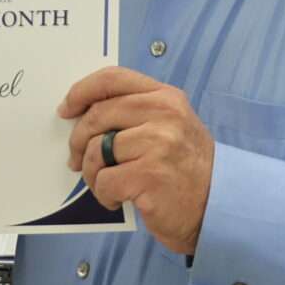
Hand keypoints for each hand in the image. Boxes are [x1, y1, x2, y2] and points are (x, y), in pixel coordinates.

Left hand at [61, 67, 215, 257]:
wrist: (218, 206)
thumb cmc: (186, 168)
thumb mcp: (170, 126)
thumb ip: (135, 113)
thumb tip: (83, 113)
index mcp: (165, 97)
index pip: (112, 78)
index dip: (82, 91)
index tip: (66, 109)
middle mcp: (164, 115)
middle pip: (98, 115)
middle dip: (78, 141)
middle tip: (77, 160)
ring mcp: (158, 145)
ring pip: (96, 151)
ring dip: (92, 173)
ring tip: (107, 184)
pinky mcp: (149, 177)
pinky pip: (104, 181)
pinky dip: (104, 195)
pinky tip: (119, 199)